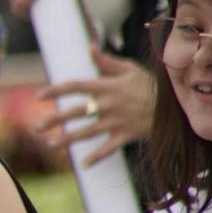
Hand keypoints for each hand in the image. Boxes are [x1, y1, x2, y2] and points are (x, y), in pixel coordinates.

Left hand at [33, 52, 155, 164]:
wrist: (175, 105)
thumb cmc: (150, 85)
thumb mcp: (130, 69)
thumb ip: (107, 62)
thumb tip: (90, 47)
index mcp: (106, 86)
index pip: (74, 86)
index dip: (55, 90)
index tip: (39, 96)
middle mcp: (108, 104)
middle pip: (75, 112)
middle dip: (54, 120)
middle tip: (37, 127)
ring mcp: (116, 121)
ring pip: (87, 132)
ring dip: (67, 140)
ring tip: (50, 145)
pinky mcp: (126, 135)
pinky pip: (108, 148)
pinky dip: (96, 157)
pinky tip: (83, 165)